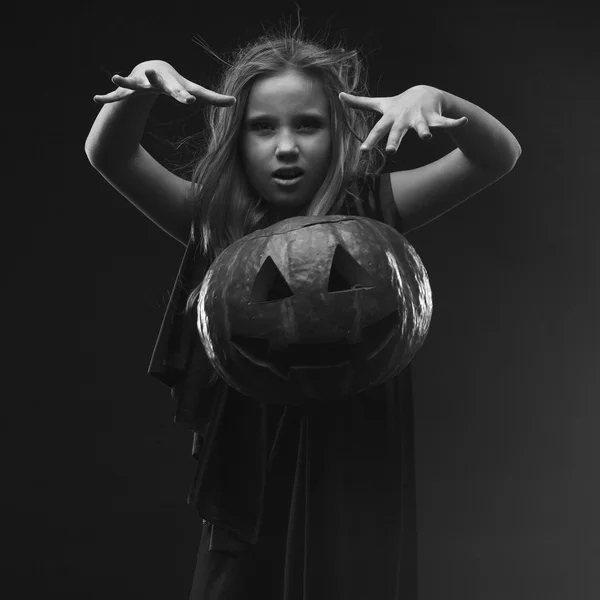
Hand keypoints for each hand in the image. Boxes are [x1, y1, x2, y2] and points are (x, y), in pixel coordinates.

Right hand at [93, 59, 235, 106]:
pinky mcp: (126, 91)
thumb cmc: (175, 83)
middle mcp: (154, 80)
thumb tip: (235, 103)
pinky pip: (116, 96)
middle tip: (150, 74)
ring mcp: (138, 84)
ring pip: (131, 83)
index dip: (183, 95)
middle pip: (155, 82)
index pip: (179, 90)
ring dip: (124, 80)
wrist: (151, 68)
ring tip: (115, 76)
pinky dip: (107, 98)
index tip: (189, 100)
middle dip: (153, 80)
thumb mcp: (191, 89)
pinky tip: (96, 99)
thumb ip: (212, 98)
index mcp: (170, 83)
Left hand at [339, 85, 466, 153]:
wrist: (423, 92)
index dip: (371, 140)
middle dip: (396, 141)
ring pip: (422, 127)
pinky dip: (455, 122)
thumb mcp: (380, 104)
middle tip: (392, 151)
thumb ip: (360, 102)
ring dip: (425, 131)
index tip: (363, 150)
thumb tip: (339, 95)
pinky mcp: (435, 117)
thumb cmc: (398, 104)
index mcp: (391, 118)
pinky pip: (446, 122)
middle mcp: (405, 118)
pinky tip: (463, 121)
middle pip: (399, 132)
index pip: (378, 130)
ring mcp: (420, 117)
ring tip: (427, 137)